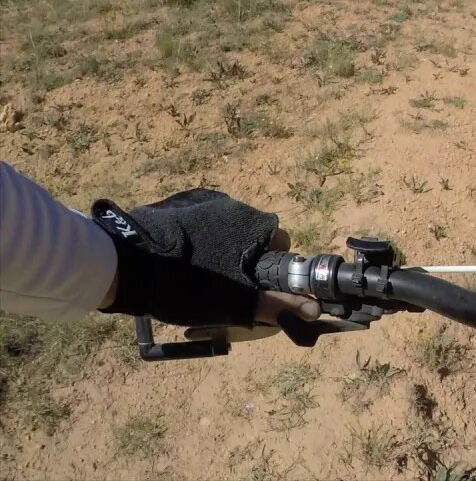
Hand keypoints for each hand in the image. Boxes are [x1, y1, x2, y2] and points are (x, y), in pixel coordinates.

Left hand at [93, 189, 319, 327]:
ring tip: (195, 277)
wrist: (123, 265)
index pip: (279, 243)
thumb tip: (315, 311)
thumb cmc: (186, 285)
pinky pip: (199, 224)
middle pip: (252, 235)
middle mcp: (235, 205)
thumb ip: (277, 305)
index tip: (252, 287)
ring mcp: (203, 201)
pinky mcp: (176, 204)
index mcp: (254, 224)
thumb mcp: (235, 303)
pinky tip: (178, 262)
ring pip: (225, 229)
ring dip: (220, 249)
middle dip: (244, 258)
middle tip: (223, 287)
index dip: (271, 267)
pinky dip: (196, 241)